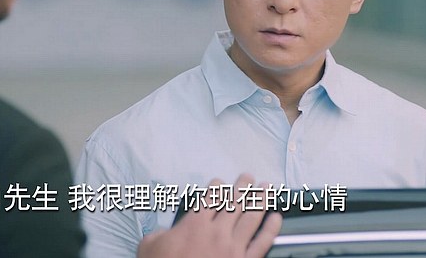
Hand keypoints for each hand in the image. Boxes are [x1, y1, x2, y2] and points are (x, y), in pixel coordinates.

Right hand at [136, 174, 282, 257]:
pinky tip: (276, 217)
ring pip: (251, 217)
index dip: (217, 187)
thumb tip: (166, 231)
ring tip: (267, 188)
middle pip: (234, 202)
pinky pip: (262, 243)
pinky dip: (271, 228)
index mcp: (195, 224)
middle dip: (243, 187)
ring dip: (260, 200)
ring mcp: (233, 248)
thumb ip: (160, 232)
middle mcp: (217, 231)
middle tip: (249, 177)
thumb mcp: (149, 246)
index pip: (210, 198)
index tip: (221, 182)